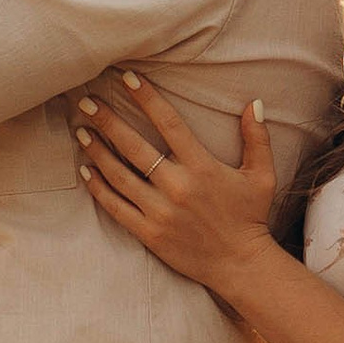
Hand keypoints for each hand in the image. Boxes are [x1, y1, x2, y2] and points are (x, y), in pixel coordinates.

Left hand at [76, 71, 280, 299]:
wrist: (241, 264)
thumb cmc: (250, 216)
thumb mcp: (262, 175)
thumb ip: (257, 138)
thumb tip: (254, 103)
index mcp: (202, 167)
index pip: (169, 124)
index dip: (147, 99)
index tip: (127, 78)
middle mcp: (178, 186)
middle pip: (135, 147)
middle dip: (108, 121)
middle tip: (87, 102)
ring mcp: (160, 211)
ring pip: (120, 176)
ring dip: (98, 152)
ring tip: (81, 131)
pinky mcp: (149, 233)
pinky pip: (117, 207)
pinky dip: (99, 189)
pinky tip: (86, 172)